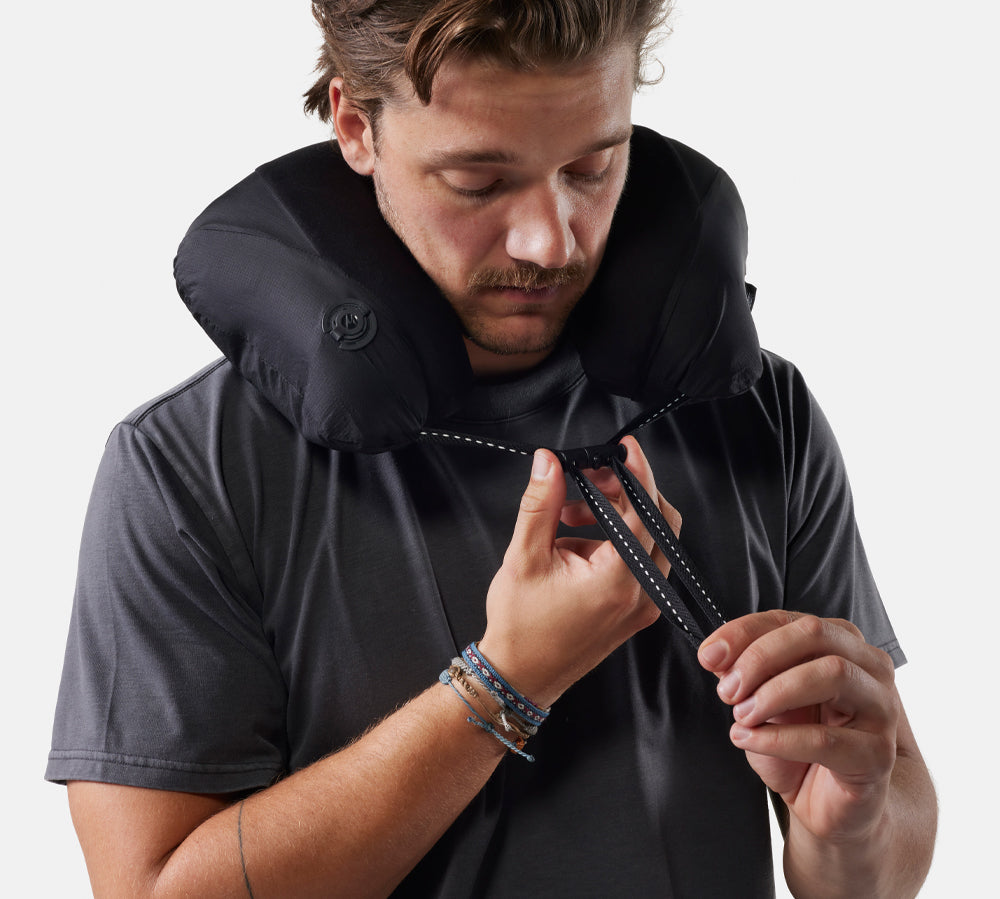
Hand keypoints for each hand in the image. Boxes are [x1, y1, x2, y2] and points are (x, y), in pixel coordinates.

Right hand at [478, 436, 680, 707]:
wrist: (521, 675)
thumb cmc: (521, 628)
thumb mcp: (524, 557)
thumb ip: (540, 505)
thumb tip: (549, 464)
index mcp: (619, 580)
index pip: (645, 512)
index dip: (638, 473)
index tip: (628, 448)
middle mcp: (641, 594)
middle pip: (657, 522)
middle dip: (626, 491)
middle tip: (589, 476)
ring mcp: (642, 604)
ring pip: (648, 539)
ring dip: (616, 514)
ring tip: (568, 512)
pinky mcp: (635, 609)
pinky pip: (638, 560)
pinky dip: (614, 539)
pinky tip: (574, 537)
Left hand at [698, 611, 899, 843]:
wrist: (832, 805)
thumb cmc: (800, 744)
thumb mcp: (763, 701)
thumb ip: (744, 673)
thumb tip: (716, 656)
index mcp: (841, 642)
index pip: (788, 620)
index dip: (743, 632)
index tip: (709, 656)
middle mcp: (869, 667)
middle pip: (814, 634)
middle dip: (760, 657)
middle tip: (728, 689)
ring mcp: (880, 708)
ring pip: (831, 674)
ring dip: (774, 693)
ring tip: (741, 715)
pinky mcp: (878, 754)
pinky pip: (826, 738)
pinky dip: (779, 738)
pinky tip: (750, 740)